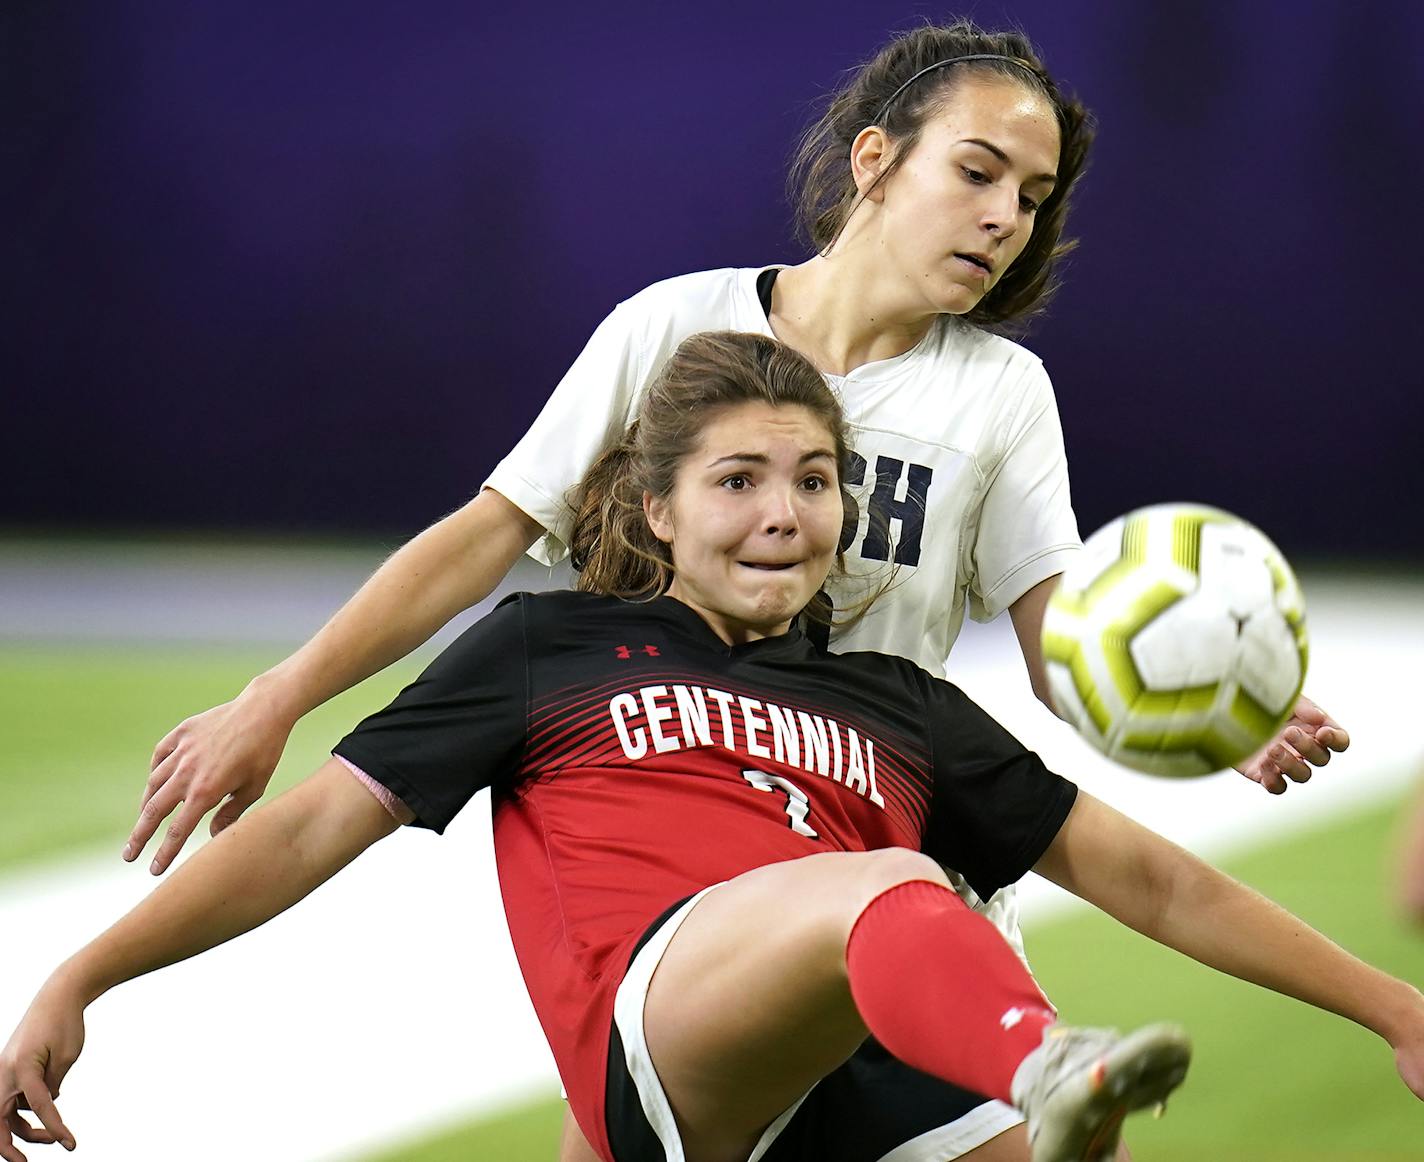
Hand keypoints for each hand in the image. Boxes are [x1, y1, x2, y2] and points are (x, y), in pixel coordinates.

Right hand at [0, 984, 84, 1160]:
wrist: (58, 995)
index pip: (40, 1107)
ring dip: (26, 1128)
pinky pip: (14, 1099)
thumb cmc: (65, 1023)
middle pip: (1, 1120)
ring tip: (55, 1136)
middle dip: (12, 1145)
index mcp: (23, 1068)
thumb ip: (53, 1086)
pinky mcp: (10, 1070)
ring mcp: (4, 1071)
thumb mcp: (66, 1056)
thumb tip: (45, 1107)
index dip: (56, 1128)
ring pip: (7, 1113)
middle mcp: (6, 1072)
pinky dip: (28, 1110)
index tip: (70, 1144)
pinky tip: (49, 1111)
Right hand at [124, 685, 293, 874]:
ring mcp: (182, 750)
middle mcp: (187, 772)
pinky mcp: (182, 732)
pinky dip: (155, 770)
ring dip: (146, 804)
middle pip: (154, 811)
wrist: (264, 709)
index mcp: (206, 791)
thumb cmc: (265, 751)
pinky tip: (155, 780)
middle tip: (129, 855)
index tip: (154, 870)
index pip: (178, 830)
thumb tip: (211, 835)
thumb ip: (231, 814)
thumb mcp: (254, 788)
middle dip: (139, 836)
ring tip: (144, 819)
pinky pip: (160, 755)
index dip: (164, 853)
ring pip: (154, 783)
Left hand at [1236, 695, 1348, 793]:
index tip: (1322, 733)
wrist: (1223, 711)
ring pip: (1303, 776)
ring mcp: (1284, 763)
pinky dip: (1274, 779)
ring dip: (1291, 764)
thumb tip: (1320, 719)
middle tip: (1288, 732)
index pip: (1339, 742)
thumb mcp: (1282, 697)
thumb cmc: (1258, 701)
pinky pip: (1278, 787)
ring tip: (1272, 748)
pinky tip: (1263, 762)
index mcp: (1312, 729)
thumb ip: (1303, 706)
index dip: (1336, 740)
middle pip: (1322, 759)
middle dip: (1307, 747)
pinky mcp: (1264, 774)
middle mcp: (1302, 749)